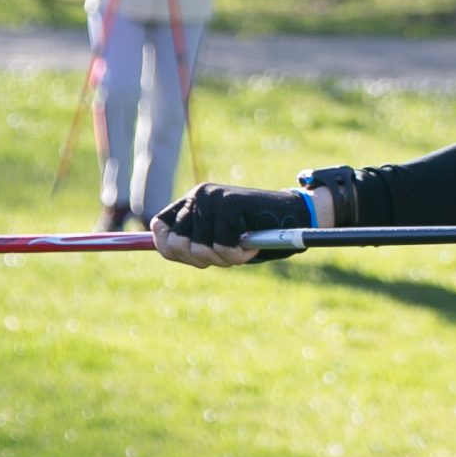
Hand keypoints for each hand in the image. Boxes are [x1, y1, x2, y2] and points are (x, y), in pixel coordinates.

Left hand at [150, 182, 311, 266]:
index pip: (159, 226)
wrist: (296, 213)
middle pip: (175, 242)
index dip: (169, 249)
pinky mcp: (230, 205)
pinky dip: (239, 256)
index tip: (193, 259)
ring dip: (223, 260)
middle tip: (226, 256)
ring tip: (243, 250)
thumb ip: (193, 241)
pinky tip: (254, 246)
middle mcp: (198, 195)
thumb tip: (165, 249)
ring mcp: (214, 199)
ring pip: (198, 249)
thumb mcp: (219, 236)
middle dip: (200, 260)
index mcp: (193, 200)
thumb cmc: (258, 230)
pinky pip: (222, 247)